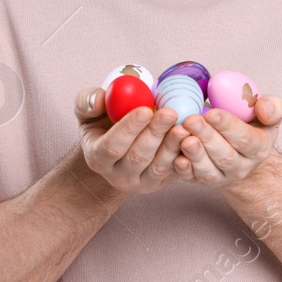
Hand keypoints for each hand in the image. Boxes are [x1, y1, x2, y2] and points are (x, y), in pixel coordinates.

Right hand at [74, 87, 189, 195]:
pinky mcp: (161, 182)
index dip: (129, 129)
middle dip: (155, 134)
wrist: (118, 148)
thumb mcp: (89, 111)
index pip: (112, 146)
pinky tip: (193, 139)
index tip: (145, 110)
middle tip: (170, 112)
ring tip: (184, 125)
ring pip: (158, 167)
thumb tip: (99, 99)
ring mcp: (141, 182)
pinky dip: (185, 156)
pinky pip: (175, 172)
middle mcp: (118, 176)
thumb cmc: (102, 124)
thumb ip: (88, 102)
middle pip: (138, 157)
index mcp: (97, 157)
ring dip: (172, 146)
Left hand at [174, 93, 281, 190]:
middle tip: (191, 120)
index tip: (212, 113)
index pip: (245, 139)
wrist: (240, 149)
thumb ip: (273, 107)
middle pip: (224, 155)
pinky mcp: (203, 180)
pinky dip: (184, 170)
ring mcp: (222, 176)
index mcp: (259, 147)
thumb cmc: (251, 125)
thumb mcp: (269, 113)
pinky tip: (176, 157)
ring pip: (208, 170)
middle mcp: (242, 166)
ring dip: (194, 154)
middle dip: (206, 137)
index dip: (228, 126)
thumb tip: (263, 108)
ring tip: (182, 136)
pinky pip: (193, 179)